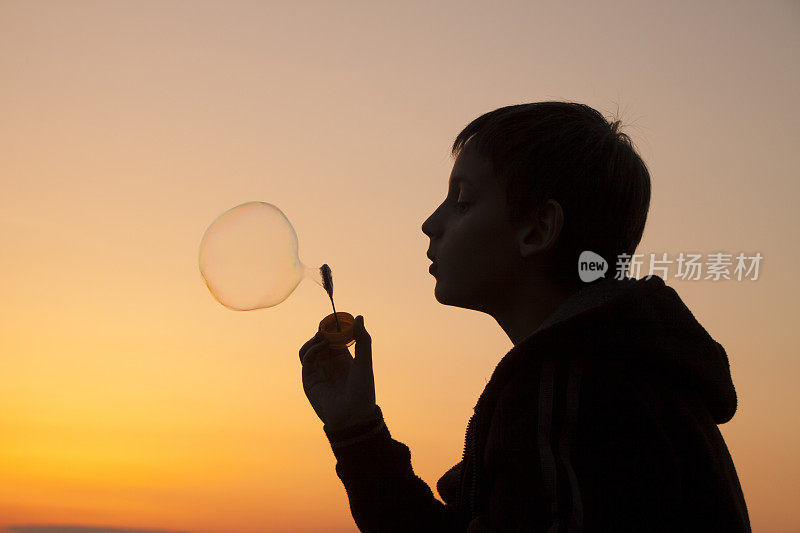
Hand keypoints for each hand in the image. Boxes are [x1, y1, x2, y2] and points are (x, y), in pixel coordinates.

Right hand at [298, 315, 376, 430]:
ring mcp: (318, 370)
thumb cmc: (362, 392)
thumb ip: (363, 340)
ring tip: (323, 335)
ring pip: (309, 348)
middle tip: (327, 325)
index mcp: (343, 358)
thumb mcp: (364, 363)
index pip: (334, 337)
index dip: (334, 327)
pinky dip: (312, 349)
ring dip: (315, 339)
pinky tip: (321, 346)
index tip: (336, 318)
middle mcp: (329, 363)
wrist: (352, 417)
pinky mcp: (309, 378)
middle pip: (320, 340)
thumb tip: (359, 317)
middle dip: (323, 331)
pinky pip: (306, 358)